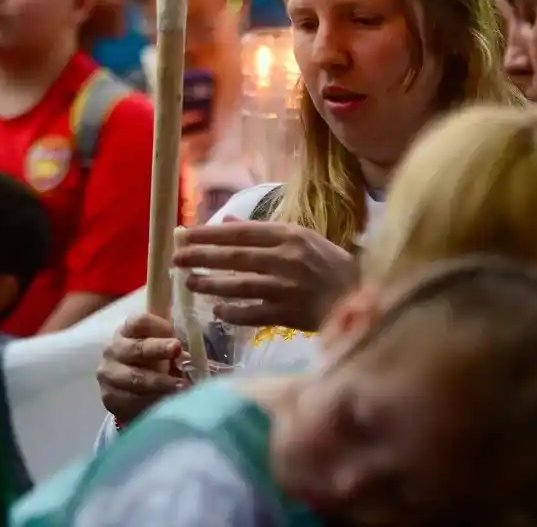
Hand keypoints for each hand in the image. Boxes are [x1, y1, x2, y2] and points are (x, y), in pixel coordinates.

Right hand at [96, 313, 186, 425]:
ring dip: (160, 382)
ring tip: (181, 386)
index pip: (139, 322)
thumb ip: (170, 344)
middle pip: (136, 347)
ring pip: (135, 378)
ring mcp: (108, 374)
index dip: (158, 326)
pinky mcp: (109, 397)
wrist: (126, 389)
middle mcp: (114, 349)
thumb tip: (187, 356)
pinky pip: (131, 400)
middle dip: (159, 349)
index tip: (176, 336)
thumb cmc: (149, 361)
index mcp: (127, 331)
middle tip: (178, 351)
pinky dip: (151, 401)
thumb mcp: (159, 347)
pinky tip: (166, 403)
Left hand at [173, 220, 356, 332]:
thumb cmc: (329, 265)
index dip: (209, 234)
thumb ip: (262, 232)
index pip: (241, 233)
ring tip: (190, 283)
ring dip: (212, 285)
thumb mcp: (301, 239)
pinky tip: (217, 312)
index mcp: (290, 235)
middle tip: (177, 258)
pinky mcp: (290, 314)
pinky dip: (234, 313)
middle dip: (202, 257)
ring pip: (240, 285)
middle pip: (235, 257)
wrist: (359, 296)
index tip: (184, 235)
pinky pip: (254, 314)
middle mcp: (288, 258)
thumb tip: (224, 223)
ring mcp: (288, 287)